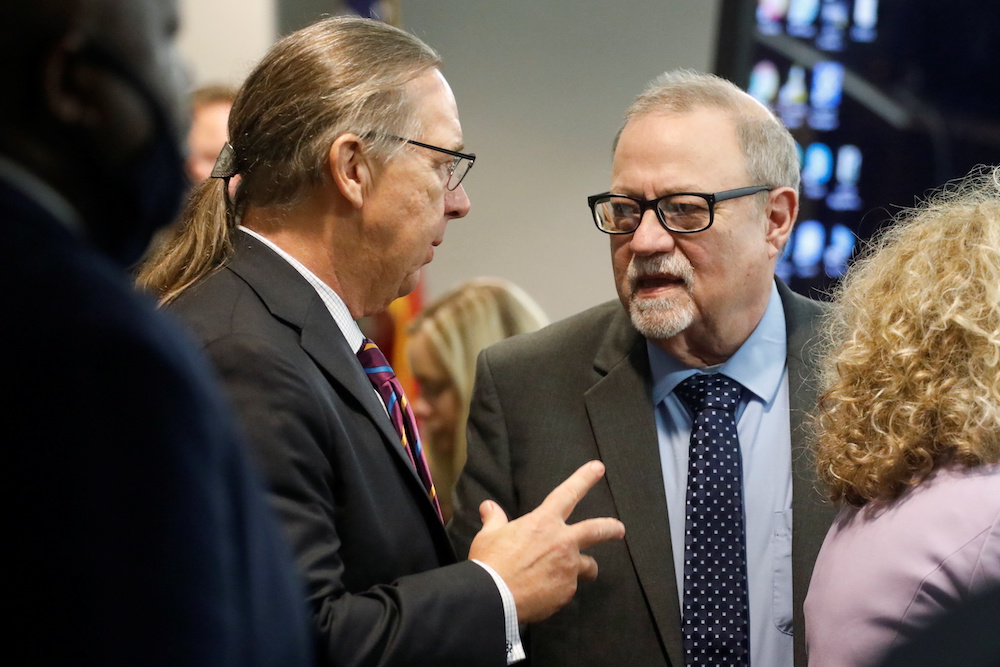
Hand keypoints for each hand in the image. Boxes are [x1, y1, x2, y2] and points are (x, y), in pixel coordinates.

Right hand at [467, 460, 624, 623]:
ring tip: (581, 573)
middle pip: (596, 530)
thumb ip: (494, 520)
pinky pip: (568, 588)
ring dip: (585, 568)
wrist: (494, 598)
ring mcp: (568, 567)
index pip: (568, 493)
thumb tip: (488, 507)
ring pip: (587, 566)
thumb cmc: (490, 564)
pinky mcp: (567, 591)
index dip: (584, 479)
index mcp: (543, 522)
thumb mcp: (489, 536)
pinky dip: (561, 589)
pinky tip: (546, 593)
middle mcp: (562, 542)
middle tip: (619, 529)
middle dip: (611, 528)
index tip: (598, 468)